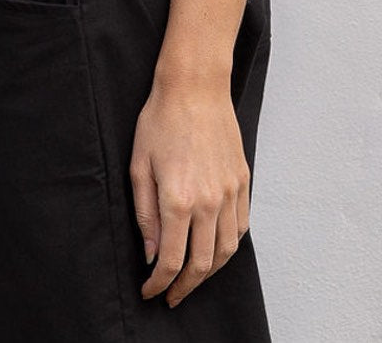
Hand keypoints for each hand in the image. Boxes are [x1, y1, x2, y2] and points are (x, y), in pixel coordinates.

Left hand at [130, 71, 251, 307]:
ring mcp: (230, 191)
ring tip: (193, 278)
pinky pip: (241, 226)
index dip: (159, 283)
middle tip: (171, 295)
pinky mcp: (242, 180)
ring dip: (210, 273)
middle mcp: (209, 201)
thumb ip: (144, 215)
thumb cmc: (161, 119)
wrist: (195, 87)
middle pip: (202, 264)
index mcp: (178, 199)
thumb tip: (150, 253)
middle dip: (185, 287)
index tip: (150, 291)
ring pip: (226, 251)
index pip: (171, 260)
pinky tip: (216, 248)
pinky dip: (229, 246)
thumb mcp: (138, 166)